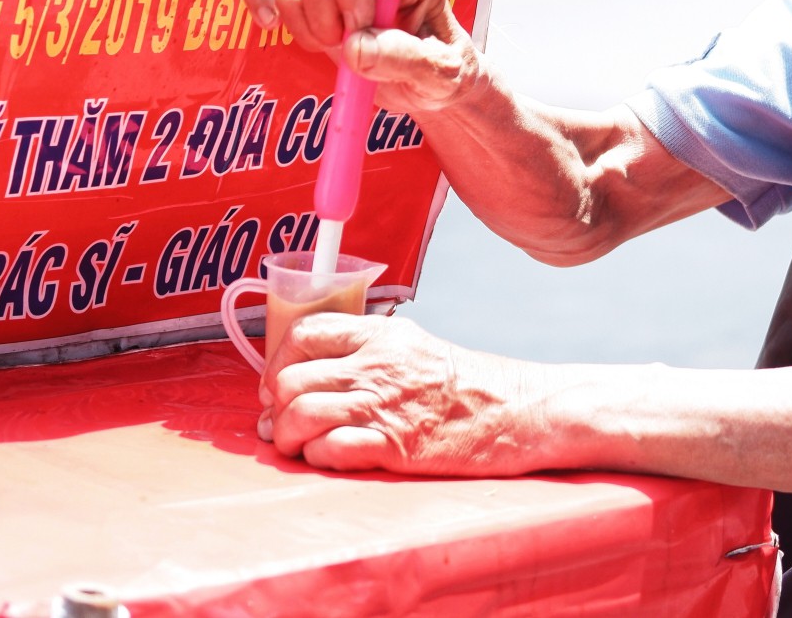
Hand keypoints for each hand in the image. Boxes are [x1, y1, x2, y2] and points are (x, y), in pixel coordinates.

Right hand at [244, 0, 483, 112]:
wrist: (432, 88)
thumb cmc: (445, 75)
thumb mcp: (441, 75)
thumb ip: (405, 59)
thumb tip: (354, 48)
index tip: (359, 34)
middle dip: (331, 22)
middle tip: (355, 53)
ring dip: (310, 29)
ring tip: (339, 52)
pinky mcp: (318, 0)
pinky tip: (269, 25)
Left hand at [261, 313, 556, 476]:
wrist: (515, 411)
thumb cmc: (464, 385)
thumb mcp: (413, 346)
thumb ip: (365, 352)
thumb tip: (311, 377)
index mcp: (380, 334)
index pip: (304, 333)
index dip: (278, 362)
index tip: (280, 385)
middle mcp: (376, 364)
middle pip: (292, 380)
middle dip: (276, 409)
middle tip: (282, 425)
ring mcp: (383, 405)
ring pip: (301, 416)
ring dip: (289, 438)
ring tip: (299, 446)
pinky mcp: (392, 446)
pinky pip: (329, 450)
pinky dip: (317, 458)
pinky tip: (327, 458)